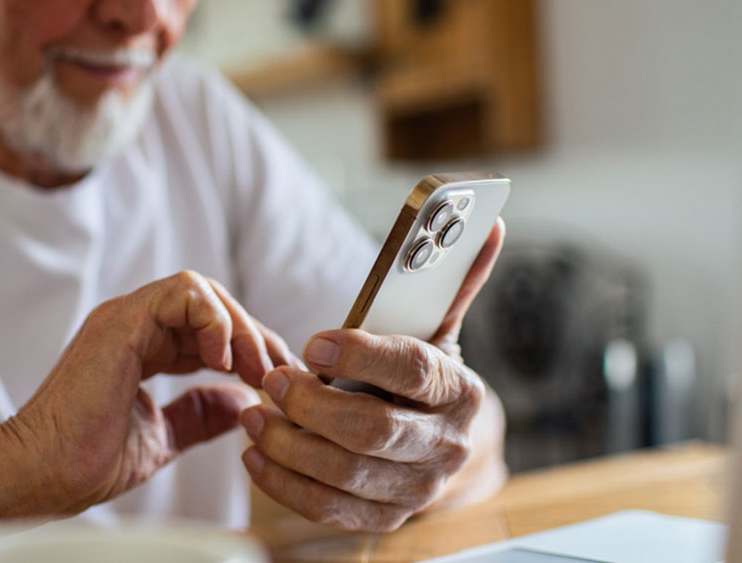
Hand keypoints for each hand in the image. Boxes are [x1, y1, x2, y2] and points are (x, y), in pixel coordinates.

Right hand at [4, 270, 296, 515]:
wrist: (43, 472)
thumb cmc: (87, 461)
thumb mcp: (162, 436)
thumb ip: (199, 415)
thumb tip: (244, 402)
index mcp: (142, 346)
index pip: (210, 329)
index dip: (250, 349)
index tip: (280, 381)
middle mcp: (135, 324)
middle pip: (213, 303)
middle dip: (254, 335)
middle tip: (277, 373)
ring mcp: (127, 317)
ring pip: (202, 289)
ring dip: (238, 326)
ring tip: (253, 367)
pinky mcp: (123, 319)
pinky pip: (183, 291)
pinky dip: (213, 318)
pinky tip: (222, 359)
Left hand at [239, 220, 505, 530]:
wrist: (444, 445)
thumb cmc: (425, 377)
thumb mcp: (438, 330)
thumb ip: (451, 279)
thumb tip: (488, 222)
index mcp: (459, 391)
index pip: (411, 369)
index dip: (359, 355)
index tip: (313, 343)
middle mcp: (446, 445)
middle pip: (373, 430)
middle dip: (312, 405)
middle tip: (272, 380)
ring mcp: (418, 488)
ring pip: (344, 474)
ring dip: (288, 444)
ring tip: (253, 414)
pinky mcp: (387, 518)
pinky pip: (328, 508)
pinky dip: (285, 484)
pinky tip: (256, 455)